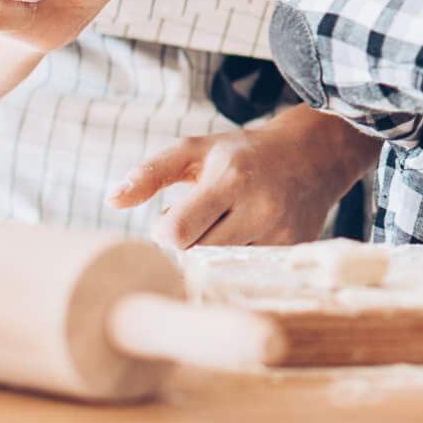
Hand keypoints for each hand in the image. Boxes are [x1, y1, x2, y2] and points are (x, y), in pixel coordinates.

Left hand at [107, 110, 365, 251]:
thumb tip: (110, 201)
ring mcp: (281, 235)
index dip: (165, 229)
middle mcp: (260, 209)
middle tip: (201, 218)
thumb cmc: (241, 153)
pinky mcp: (294, 251)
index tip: (173, 214)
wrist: (312, 156)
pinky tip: (248, 234)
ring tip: (227, 223)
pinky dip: (239, 258)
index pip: (177, 232)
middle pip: (198, 255)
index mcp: (230, 180)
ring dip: (215, 252)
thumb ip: (149, 173)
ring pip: (223, 268)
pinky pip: (248, 272)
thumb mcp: (194, 150)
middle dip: (190, 242)